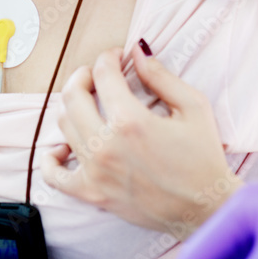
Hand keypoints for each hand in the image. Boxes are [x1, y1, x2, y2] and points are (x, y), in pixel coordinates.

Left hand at [40, 41, 241, 236]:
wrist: (206, 208)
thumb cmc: (203, 158)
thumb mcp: (193, 107)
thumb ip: (161, 76)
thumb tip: (137, 50)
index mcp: (131, 121)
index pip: (103, 74)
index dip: (108, 57)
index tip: (116, 56)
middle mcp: (106, 145)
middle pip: (73, 95)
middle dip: (83, 75)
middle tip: (96, 74)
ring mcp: (95, 171)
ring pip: (63, 125)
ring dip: (72, 106)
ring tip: (88, 103)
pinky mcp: (92, 194)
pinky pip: (54, 175)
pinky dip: (51, 158)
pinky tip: (65, 147)